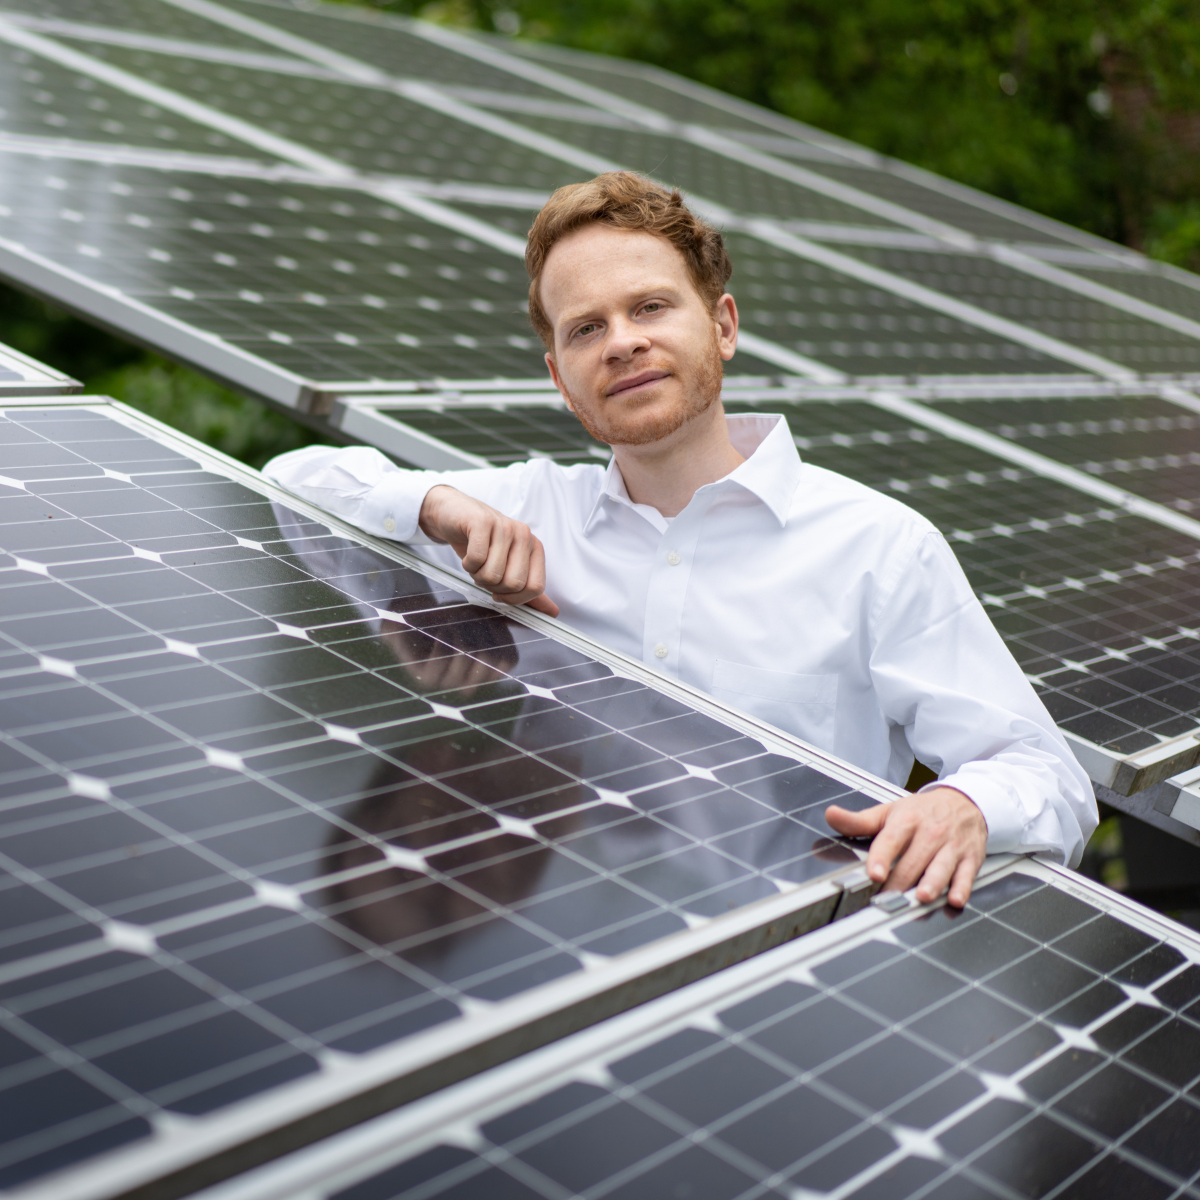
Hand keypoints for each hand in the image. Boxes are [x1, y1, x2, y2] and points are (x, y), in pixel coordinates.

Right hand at [419, 485, 558, 616]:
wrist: (454, 513)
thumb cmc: (482, 542)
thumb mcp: (507, 566)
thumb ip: (528, 588)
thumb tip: (553, 613)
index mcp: (534, 547)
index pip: (535, 587)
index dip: (514, 598)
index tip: (500, 592)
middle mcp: (523, 535)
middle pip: (514, 583)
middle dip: (493, 586)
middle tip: (484, 573)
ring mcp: (504, 526)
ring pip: (493, 574)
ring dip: (477, 575)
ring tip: (475, 562)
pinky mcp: (482, 522)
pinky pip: (476, 560)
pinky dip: (467, 565)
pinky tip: (468, 555)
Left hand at [824, 787, 987, 907]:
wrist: (965, 801)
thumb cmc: (922, 811)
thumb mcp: (889, 811)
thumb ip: (859, 821)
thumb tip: (831, 815)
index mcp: (906, 821)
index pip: (891, 840)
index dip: (881, 857)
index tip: (874, 873)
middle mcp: (930, 833)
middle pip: (913, 861)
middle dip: (901, 881)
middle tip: (887, 899)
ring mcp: (951, 846)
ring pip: (941, 868)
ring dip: (932, 883)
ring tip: (921, 897)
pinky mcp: (970, 858)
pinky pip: (967, 875)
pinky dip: (962, 888)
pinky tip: (955, 899)